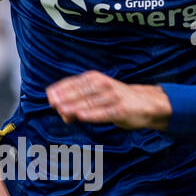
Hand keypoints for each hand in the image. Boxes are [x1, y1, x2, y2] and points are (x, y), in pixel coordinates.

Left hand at [46, 70, 171, 129]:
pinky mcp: (121, 110)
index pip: (75, 82)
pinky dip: (92, 114)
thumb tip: (60, 110)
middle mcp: (103, 85)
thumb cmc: (116, 99)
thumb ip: (79, 101)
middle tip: (53, 104)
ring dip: (75, 106)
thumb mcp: (97, 95)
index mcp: (95, 79)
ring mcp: (113, 97)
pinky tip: (81, 116)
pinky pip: (104, 112)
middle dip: (66, 97)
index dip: (61, 89)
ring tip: (62, 110)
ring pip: (90, 102)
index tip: (49, 96)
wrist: (145, 104)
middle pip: (81, 91)